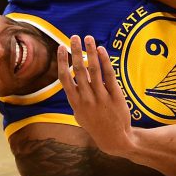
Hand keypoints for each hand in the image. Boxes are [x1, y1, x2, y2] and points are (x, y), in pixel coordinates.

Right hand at [58, 35, 131, 152]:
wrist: (114, 138)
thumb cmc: (95, 125)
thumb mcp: (79, 114)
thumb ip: (75, 97)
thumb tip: (70, 81)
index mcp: (75, 102)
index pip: (65, 78)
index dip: (62, 61)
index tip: (61, 47)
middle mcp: (86, 98)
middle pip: (79, 70)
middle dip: (75, 51)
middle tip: (74, 36)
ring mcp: (101, 97)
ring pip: (94, 70)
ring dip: (90, 52)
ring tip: (88, 38)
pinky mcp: (115, 96)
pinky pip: (109, 75)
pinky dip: (105, 61)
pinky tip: (102, 50)